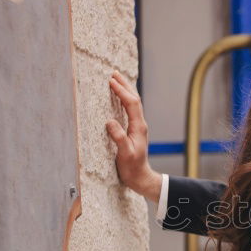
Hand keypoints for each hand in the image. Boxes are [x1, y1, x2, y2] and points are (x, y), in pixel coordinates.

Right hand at [106, 71, 161, 203]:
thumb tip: (110, 122)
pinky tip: (119, 99)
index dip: (122, 91)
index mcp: (138, 127)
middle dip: (124, 85)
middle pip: (134, 99)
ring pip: (132, 104)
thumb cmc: (132, 167)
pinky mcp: (133, 131)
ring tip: (116, 80)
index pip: (131, 103)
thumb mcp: (124, 153)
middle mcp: (139, 124)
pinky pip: (129, 110)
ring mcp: (137, 127)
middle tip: (114, 73)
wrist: (139, 177)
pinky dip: (124, 100)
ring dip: (125, 90)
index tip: (111, 81)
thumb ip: (119, 138)